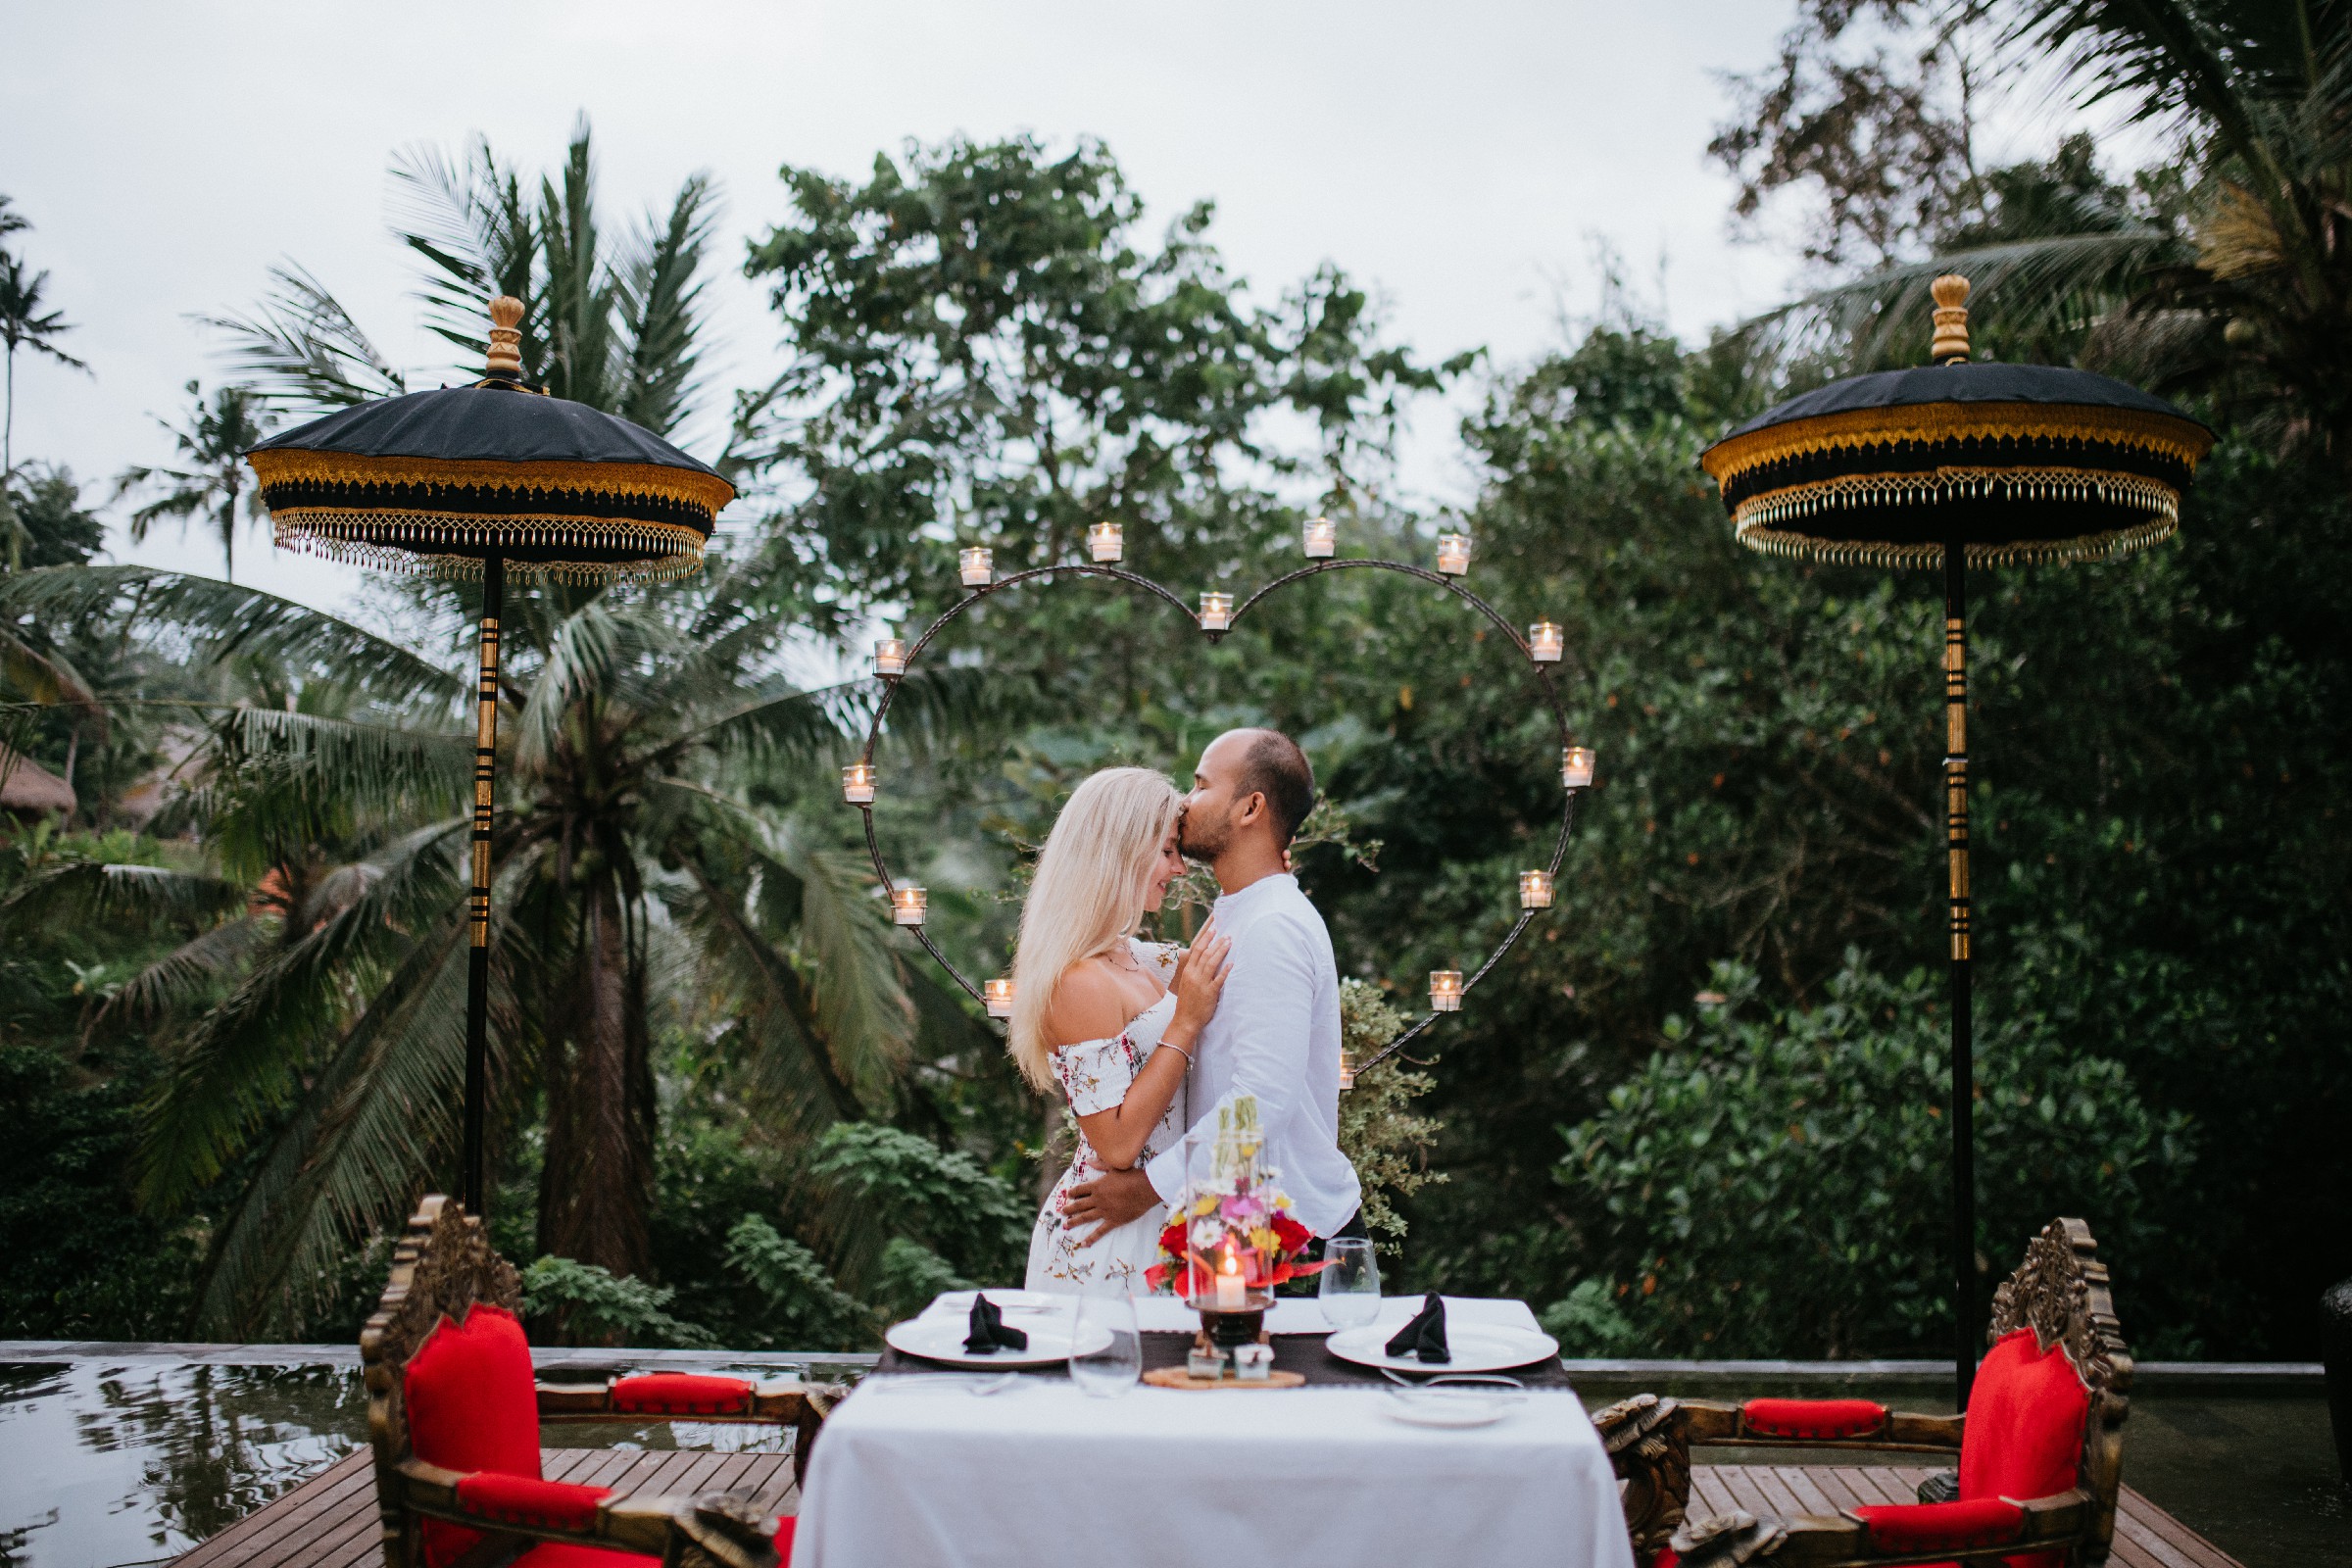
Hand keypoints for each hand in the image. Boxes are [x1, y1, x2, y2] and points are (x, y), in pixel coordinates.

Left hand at [1061, 1166, 1159, 1245]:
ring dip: (1075, 1221)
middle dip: (1069, 1209)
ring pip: (1086, 1217)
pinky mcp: (1113, 1221)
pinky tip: (1084, 1243)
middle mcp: (1098, 1199)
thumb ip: (1100, 1164)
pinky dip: (1091, 1238)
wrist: (1144, 1189)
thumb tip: (1088, 1160)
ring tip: (1066, 1225)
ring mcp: (1104, 1211)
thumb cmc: (1131, 1176)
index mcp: (1097, 1186)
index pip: (1080, 1189)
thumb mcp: (1114, 1167)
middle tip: (1062, 1212)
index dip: (1073, 1192)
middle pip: (1079, 1205)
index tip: (1068, 1195)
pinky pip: (1100, 1231)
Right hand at [1168, 921, 1230, 1039]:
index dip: (1205, 939)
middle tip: (1226, 934)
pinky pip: (1219, 979)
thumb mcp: (1187, 984)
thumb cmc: (1187, 1003)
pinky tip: (1231, 963)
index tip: (1213, 930)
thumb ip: (1194, 972)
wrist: (1185, 1020)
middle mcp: (1193, 975)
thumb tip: (1203, 962)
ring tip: (1229, 943)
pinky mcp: (1209, 993)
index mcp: (1187, 972)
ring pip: (1212, 963)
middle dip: (1216, 942)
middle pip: (1205, 954)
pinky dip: (1225, 971)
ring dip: (1221, 951)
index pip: (1196, 951)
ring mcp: (1201, 984)